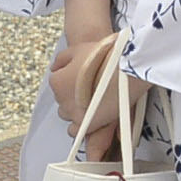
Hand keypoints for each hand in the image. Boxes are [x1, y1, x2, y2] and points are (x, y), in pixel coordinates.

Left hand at [47, 29, 136, 155]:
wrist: (126, 70)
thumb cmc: (104, 58)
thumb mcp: (78, 49)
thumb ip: (61, 59)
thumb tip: (54, 67)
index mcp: (57, 81)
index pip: (57, 82)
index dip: (72, 78)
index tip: (84, 77)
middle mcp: (61, 99)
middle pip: (63, 98)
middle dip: (73, 94)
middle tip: (91, 87)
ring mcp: (73, 113)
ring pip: (67, 114)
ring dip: (76, 109)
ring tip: (93, 101)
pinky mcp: (87, 124)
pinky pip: (75, 130)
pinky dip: (80, 126)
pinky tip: (90, 117)